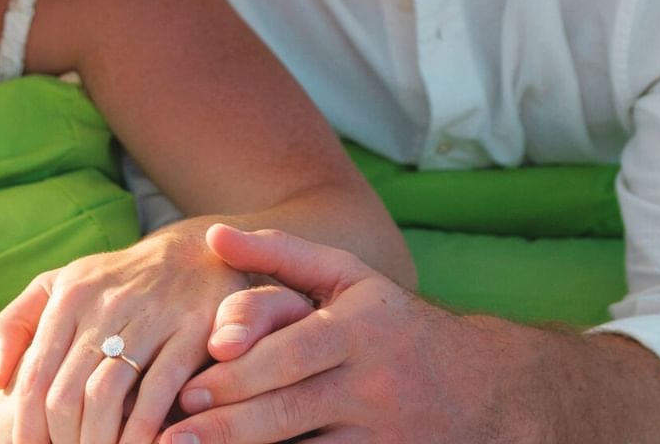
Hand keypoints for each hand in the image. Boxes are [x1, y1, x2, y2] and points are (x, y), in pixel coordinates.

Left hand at [0, 224, 249, 443]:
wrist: (191, 253)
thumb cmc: (114, 282)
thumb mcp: (59, 285)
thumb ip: (17, 324)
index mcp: (69, 295)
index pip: (35, 377)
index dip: (28, 428)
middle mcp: (104, 304)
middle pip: (66, 395)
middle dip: (62, 443)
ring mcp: (150, 316)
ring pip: (106, 397)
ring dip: (97, 443)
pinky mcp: (191, 330)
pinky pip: (158, 392)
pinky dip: (142, 431)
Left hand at [160, 224, 523, 443]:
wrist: (487, 387)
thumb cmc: (394, 323)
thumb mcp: (349, 277)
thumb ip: (281, 253)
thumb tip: (212, 235)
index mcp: (361, 329)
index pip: (293, 354)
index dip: (239, 375)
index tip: (187, 390)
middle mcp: (373, 384)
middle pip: (290, 411)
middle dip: (227, 427)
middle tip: (172, 438)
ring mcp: (383, 436)